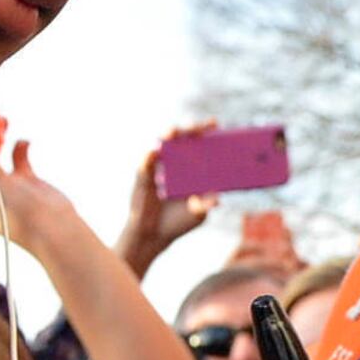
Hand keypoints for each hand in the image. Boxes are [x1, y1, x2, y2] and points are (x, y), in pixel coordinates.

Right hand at [119, 124, 216, 275]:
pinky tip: (154, 153)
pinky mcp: (143, 175)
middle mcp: (175, 164)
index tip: (214, 123)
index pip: (199, 145)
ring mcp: (159, 167)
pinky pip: (146, 163)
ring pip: (163, 144)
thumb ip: (205, 205)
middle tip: (197, 128)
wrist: (154, 236)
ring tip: (172, 133)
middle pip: (182, 139)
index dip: (206, 132)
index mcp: (191, 169)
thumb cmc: (177, 223)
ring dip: (167, 136)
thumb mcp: (197, 214)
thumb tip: (216, 198)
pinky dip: (150, 157)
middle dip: (189, 129)